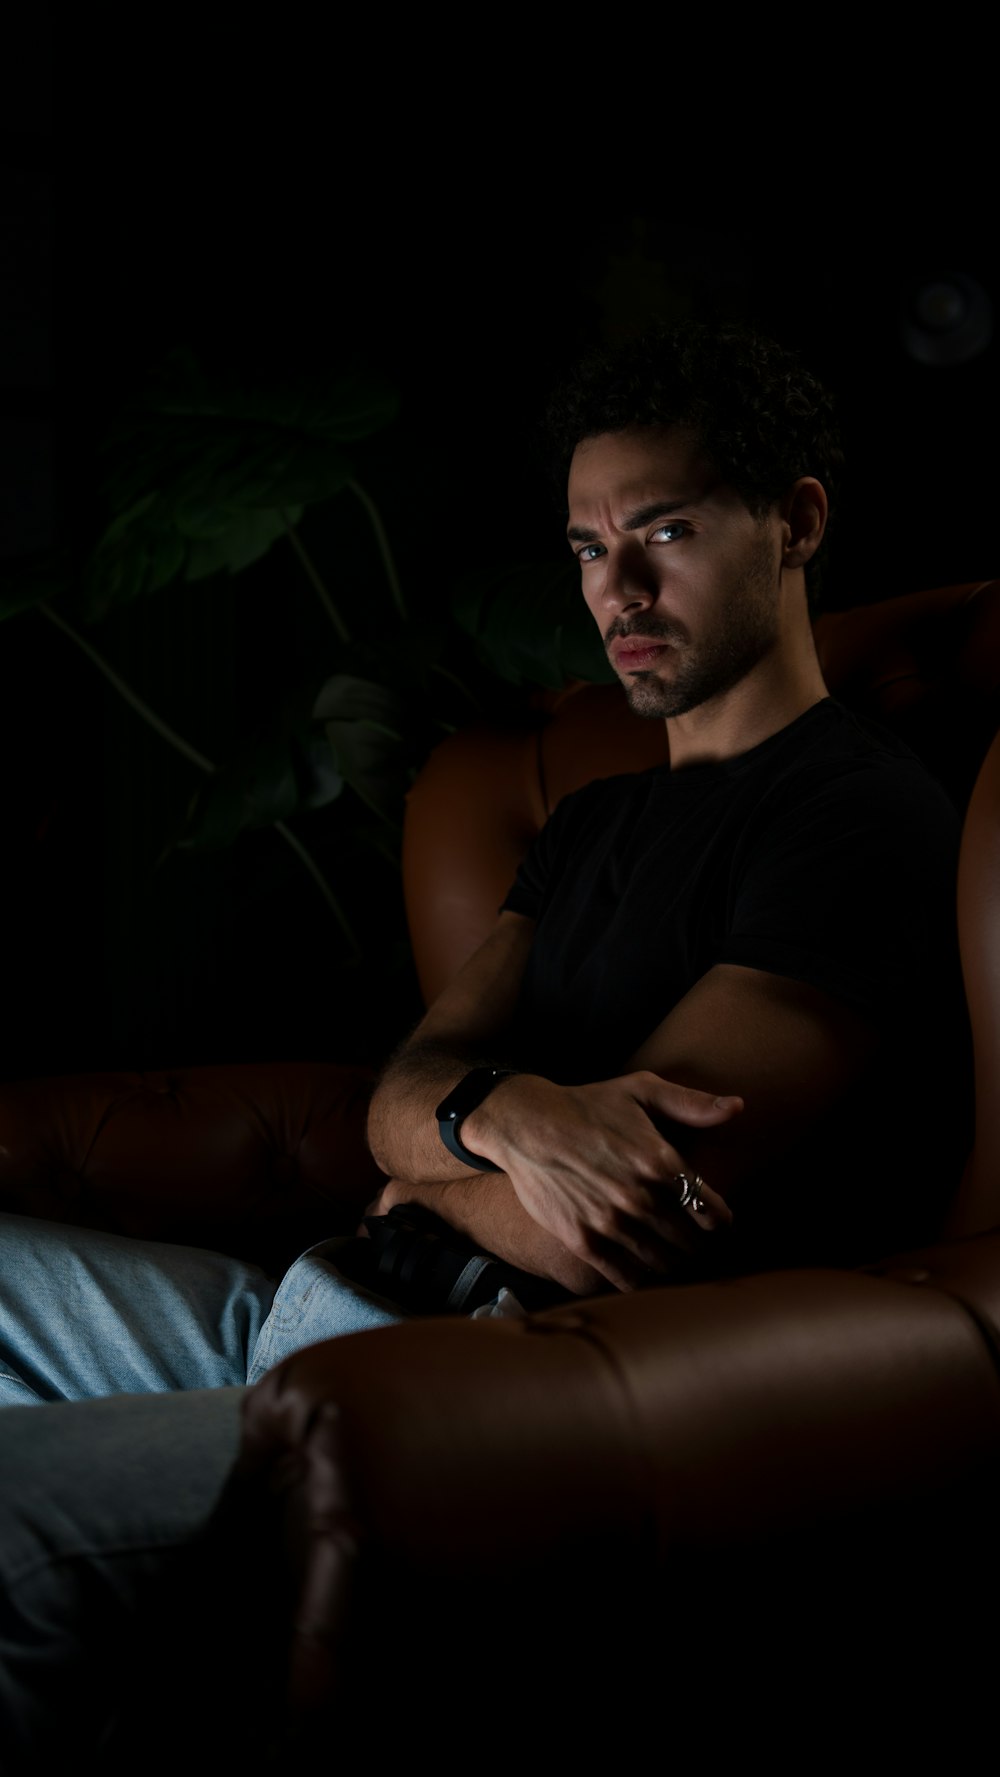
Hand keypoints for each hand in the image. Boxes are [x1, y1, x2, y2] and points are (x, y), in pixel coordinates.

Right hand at [461, 1070, 741, 1290]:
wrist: (526, 1124)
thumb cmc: (587, 1104)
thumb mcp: (641, 1090)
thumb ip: (692, 1103)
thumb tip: (738, 1106)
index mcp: (659, 1161)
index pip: (709, 1208)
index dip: (719, 1220)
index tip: (718, 1223)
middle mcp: (639, 1197)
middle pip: (688, 1240)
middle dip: (698, 1244)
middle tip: (696, 1243)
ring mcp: (610, 1222)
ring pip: (661, 1262)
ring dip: (673, 1264)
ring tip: (672, 1258)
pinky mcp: (582, 1240)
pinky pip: (625, 1278)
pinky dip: (642, 1281)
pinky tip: (644, 1275)